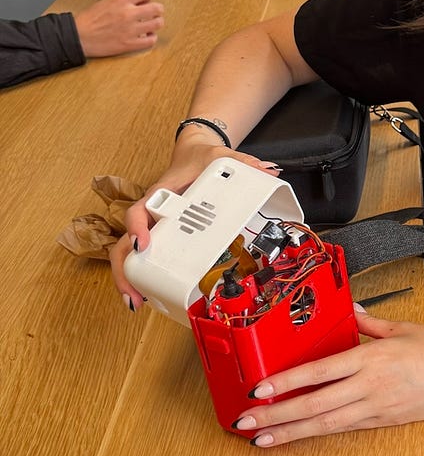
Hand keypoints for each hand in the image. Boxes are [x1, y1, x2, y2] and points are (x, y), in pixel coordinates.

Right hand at [75, 0, 164, 57]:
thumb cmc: (88, 21)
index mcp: (121, 1)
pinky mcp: (130, 44)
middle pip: (157, 8)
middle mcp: (128, 14)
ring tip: (151, 25)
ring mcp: (131, 30)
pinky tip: (147, 36)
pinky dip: (152, 38)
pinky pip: (151, 41)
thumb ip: (122, 2)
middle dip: (156, 10)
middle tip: (152, 13)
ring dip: (156, 24)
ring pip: (158, 24)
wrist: (79, 37)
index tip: (145, 1)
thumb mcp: (105, 2)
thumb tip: (134, 2)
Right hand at [110, 137, 280, 306]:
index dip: (136, 227)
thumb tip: (266, 170)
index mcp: (161, 193)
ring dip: (129, 278)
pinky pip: (146, 256)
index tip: (142, 244)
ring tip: (136, 301)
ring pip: (129, 253)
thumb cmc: (201, 158)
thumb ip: (244, 163)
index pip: (139, 210)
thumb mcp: (222, 157)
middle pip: (125, 241)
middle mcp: (152, 213)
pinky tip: (148, 294)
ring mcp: (155, 226)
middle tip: (132, 293)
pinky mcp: (161, 234)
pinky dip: (143, 275)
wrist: (193, 154)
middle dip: (125, 269)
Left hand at [232, 312, 423, 445]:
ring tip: (263, 438)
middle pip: (314, 405)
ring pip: (326, 424)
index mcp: (372, 358)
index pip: (318, 372)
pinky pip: (346, 428)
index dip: (286, 383)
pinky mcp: (385, 421)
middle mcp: (370, 386)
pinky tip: (300, 435)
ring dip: (291, 431)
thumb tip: (346, 309)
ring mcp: (377, 408)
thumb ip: (367, 322)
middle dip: (276, 415)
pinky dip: (319, 432)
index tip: (259, 389)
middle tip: (246, 422)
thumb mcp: (403, 327)